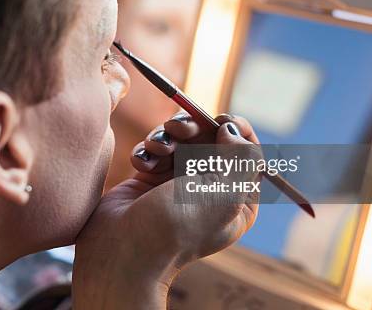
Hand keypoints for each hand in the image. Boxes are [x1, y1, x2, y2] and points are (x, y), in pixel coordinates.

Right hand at [73, 114, 261, 309]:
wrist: (123, 250)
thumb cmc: (176, 228)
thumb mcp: (221, 194)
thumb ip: (239, 159)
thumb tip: (233, 129)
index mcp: (237, 199)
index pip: (248, 154)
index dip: (238, 131)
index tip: (220, 120)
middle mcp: (210, 188)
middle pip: (210, 138)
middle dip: (194, 128)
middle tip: (180, 128)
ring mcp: (178, 182)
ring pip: (180, 139)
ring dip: (166, 137)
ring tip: (156, 150)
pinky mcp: (150, 178)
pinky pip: (154, 148)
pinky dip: (147, 150)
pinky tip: (141, 165)